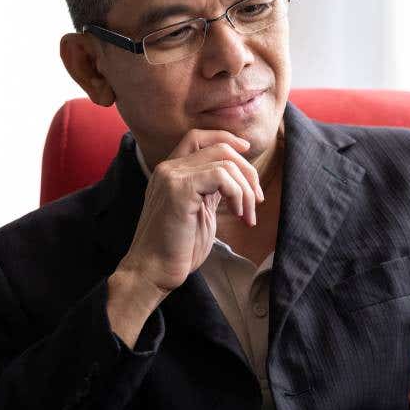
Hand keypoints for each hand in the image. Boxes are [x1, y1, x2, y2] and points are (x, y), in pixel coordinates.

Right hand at [115, 129, 264, 302]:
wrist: (153, 272)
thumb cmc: (177, 249)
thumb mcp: (200, 211)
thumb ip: (212, 190)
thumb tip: (237, 177)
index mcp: (171, 172)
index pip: (198, 137)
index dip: (226, 138)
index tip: (247, 151)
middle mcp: (168, 169)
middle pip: (219, 147)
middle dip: (247, 171)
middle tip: (256, 201)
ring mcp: (172, 176)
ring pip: (225, 162)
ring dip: (246, 190)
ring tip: (246, 215)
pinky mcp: (179, 190)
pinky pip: (221, 175)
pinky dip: (237, 193)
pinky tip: (237, 215)